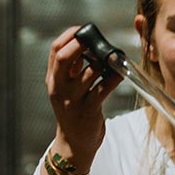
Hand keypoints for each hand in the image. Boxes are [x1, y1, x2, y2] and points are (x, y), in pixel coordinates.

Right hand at [45, 25, 123, 166]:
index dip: (69, 36)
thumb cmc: (73, 112)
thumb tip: (85, 47)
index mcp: (53, 80)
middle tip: (97, 40)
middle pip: (64, 58)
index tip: (83, 30)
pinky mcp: (88, 111)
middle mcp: (59, 88)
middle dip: (81, 44)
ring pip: (88, 72)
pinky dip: (114, 78)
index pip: (55, 50)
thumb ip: (69, 70)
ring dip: (103, 61)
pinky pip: (103, 89)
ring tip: (114, 57)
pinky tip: (121, 72)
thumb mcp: (64, 89)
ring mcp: (72, 100)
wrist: (74, 144)